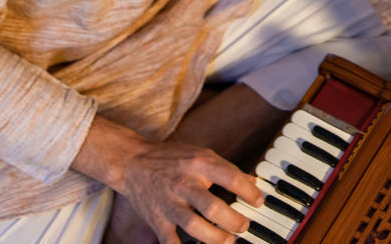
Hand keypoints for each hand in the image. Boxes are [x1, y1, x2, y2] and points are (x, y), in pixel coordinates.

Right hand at [74, 116, 262, 243]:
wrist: (132, 163)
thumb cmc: (171, 158)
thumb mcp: (201, 154)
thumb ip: (226, 169)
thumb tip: (252, 183)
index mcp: (199, 164)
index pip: (231, 179)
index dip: (250, 193)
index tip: (258, 202)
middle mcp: (184, 184)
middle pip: (213, 208)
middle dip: (234, 221)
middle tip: (244, 226)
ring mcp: (169, 204)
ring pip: (195, 227)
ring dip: (215, 238)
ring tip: (228, 240)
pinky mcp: (157, 219)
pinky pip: (170, 241)